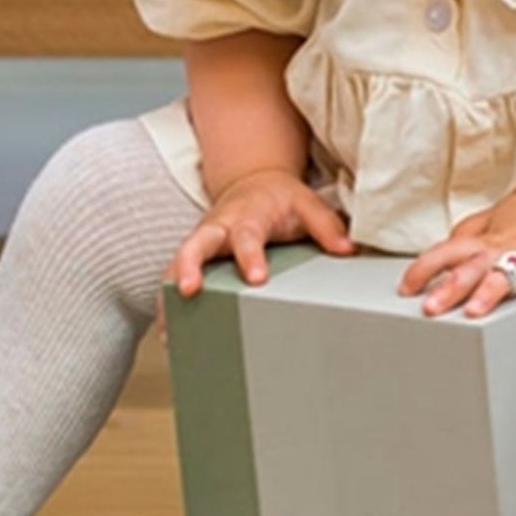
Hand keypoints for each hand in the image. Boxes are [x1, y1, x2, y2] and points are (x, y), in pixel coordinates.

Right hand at [157, 168, 354, 340]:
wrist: (253, 183)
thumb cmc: (280, 199)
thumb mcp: (307, 203)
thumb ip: (326, 226)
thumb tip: (347, 249)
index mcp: (248, 216)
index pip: (247, 235)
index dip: (250, 256)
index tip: (256, 278)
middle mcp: (219, 227)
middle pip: (197, 243)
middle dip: (189, 265)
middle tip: (188, 289)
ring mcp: (202, 242)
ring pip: (178, 261)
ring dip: (171, 289)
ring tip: (168, 325)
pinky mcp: (194, 256)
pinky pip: (174, 276)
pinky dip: (168, 302)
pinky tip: (169, 333)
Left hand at [397, 180, 515, 341]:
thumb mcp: (498, 216)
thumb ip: (471, 232)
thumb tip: (444, 245)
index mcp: (488, 238)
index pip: (448, 251)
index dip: (424, 267)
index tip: (405, 288)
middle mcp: (507, 247)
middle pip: (472, 266)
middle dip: (449, 286)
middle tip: (430, 308)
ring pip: (508, 274)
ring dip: (488, 293)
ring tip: (472, 313)